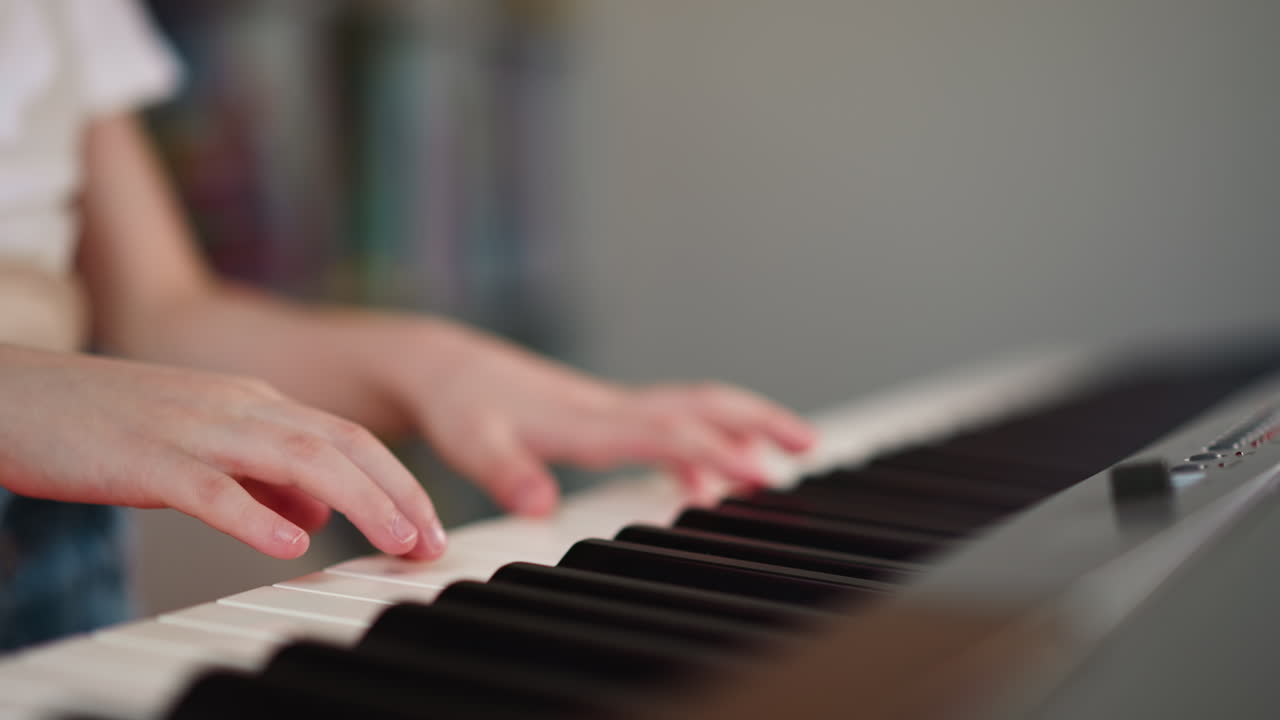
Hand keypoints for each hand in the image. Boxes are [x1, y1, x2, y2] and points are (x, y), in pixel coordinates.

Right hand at [0, 345, 444, 559]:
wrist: (20, 393)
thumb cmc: (115, 425)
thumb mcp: (207, 446)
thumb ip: (265, 476)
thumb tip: (319, 517)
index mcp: (256, 404)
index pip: (349, 438)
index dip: (399, 482)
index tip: (432, 529)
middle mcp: (238, 407)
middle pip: (339, 444)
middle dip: (397, 494)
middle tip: (431, 543)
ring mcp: (195, 428)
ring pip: (294, 457)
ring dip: (356, 501)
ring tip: (394, 542)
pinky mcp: (145, 457)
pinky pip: (209, 487)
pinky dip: (254, 514)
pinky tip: (289, 545)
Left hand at [384, 320, 815, 514]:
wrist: (445, 368)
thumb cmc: (460, 405)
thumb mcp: (471, 443)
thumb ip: (506, 473)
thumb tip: (540, 507)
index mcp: (588, 419)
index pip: (667, 432)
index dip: (716, 451)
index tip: (761, 470)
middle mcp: (610, 409)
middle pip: (700, 407)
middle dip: (757, 422)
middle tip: (808, 443)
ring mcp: (611, 410)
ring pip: (692, 413)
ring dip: (741, 432)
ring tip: (781, 463)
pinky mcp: (603, 416)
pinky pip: (667, 430)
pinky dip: (699, 454)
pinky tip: (706, 488)